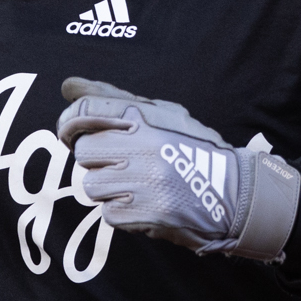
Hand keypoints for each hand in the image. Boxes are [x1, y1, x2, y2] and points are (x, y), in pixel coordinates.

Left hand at [55, 77, 300, 260]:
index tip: (68, 134)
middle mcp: (144, 146)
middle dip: (96, 160)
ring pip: (92, 185)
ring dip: (108, 188)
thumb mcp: (161, 113)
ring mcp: (144, 181)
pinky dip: (122, 212)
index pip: (85, 112)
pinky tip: (145, 203)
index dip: (68, 124)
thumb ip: (112, 99)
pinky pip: (107, 213)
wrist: (233, 192)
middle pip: (83, 152)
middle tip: (119, 163)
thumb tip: (67, 87)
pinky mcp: (146, 213)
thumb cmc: (192, 148)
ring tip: (135, 185)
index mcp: (146, 118)